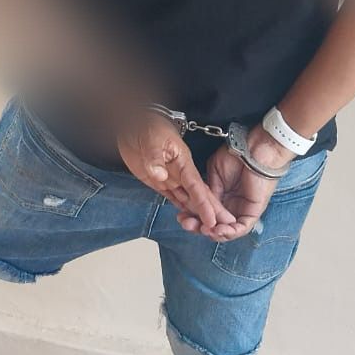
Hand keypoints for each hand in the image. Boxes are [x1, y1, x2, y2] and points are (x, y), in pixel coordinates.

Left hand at [117, 113, 236, 236]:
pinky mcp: (157, 181)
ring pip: (187, 199)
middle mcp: (179, 172)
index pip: (197, 187)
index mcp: (182, 162)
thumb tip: (159, 175)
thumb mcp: (152, 138)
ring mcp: (169, 177)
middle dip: (210, 213)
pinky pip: (173, 197)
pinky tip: (189, 218)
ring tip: (208, 231)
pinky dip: (182, 208)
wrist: (133, 124)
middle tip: (221, 230)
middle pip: (197, 196)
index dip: (205, 204)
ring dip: (197, 214)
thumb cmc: (146, 125)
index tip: (214, 220)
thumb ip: (155, 157)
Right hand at [178, 126, 295, 240]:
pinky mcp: (253, 212)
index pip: (207, 214)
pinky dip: (229, 233)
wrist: (253, 149)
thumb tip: (201, 205)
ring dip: (213, 233)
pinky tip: (217, 230)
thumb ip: (209, 191)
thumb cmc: (236, 155)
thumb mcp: (215, 173)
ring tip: (202, 229)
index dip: (193, 217)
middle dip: (199, 228)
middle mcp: (231, 206)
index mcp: (222, 197)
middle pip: (215, 226)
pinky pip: (241, 229)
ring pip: (227, 231)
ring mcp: (242, 210)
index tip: (181, 216)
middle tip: (187, 225)